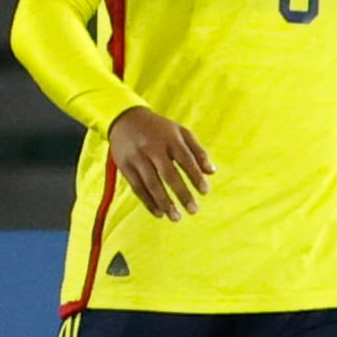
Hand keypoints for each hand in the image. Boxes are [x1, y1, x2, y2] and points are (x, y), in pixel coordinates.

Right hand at [107, 106, 213, 220]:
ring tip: (176, 217)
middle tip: (193, 210)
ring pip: (151, 183)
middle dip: (182, 193)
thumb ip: (198, 151)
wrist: (125, 119)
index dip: (195, 176)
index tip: (205, 192)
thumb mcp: (181, 133)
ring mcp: (137, 157)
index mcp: (170, 139)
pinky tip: (159, 213)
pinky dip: (148, 202)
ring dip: (164, 202)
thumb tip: (212, 172)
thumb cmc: (160, 129)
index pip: (185, 159)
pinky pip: (137, 187)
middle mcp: (153, 148)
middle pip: (168, 174)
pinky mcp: (124, 165)